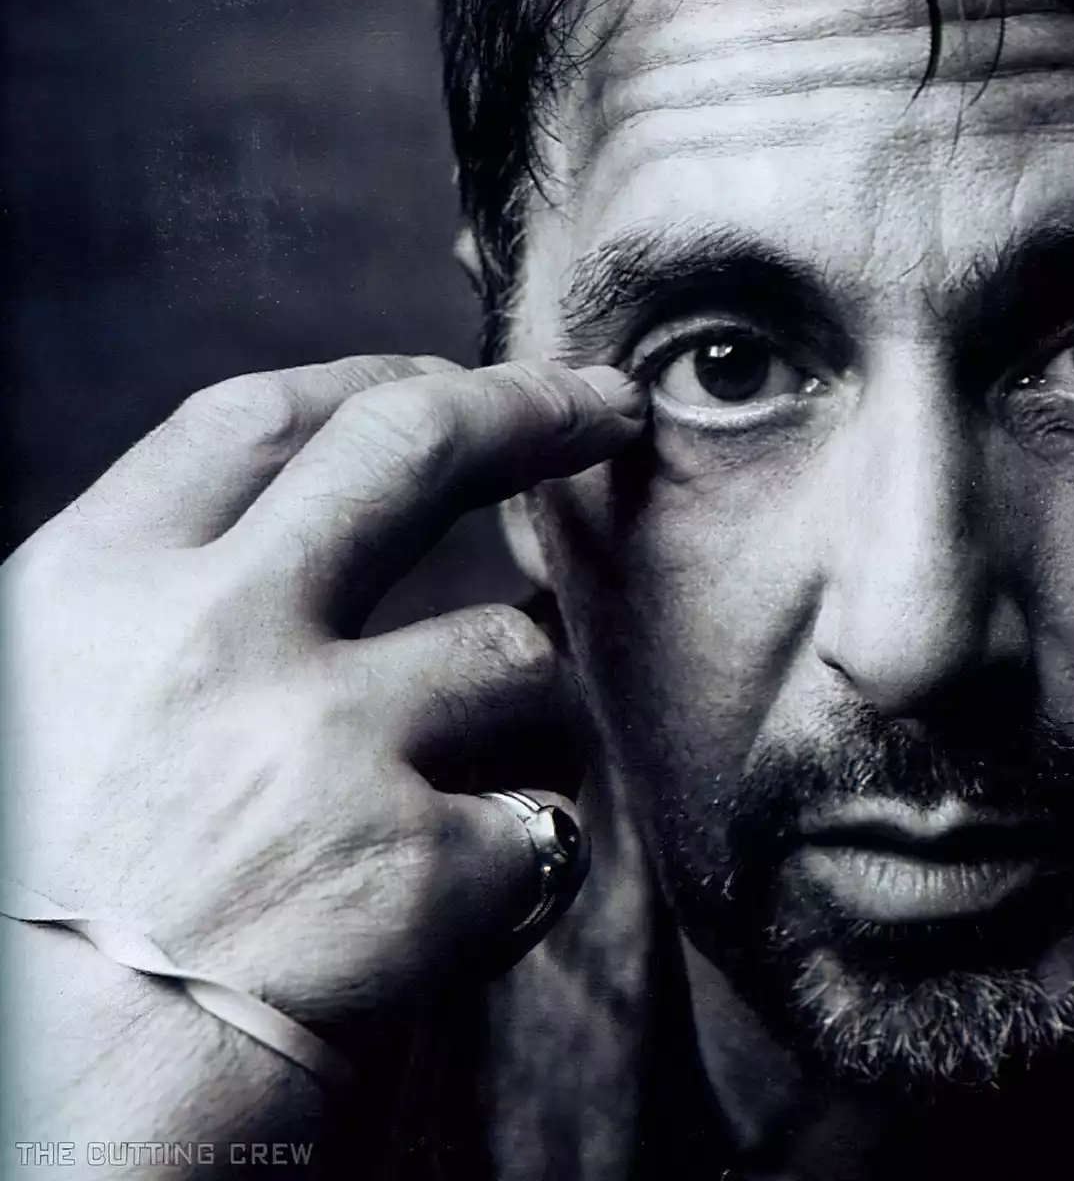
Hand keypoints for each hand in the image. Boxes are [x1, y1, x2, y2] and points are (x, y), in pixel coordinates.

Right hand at [2, 357, 646, 1059]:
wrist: (38, 1117)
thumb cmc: (36, 925)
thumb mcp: (40, 715)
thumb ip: (156, 612)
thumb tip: (301, 526)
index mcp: (90, 594)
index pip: (256, 419)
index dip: (372, 377)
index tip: (445, 377)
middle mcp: (208, 639)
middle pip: (413, 446)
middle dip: (534, 405)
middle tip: (607, 406)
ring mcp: (319, 745)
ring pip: (516, 654)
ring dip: (527, 715)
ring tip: (461, 802)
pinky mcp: (414, 864)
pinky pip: (542, 821)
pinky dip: (523, 861)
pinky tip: (451, 918)